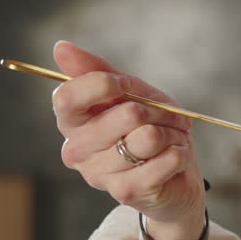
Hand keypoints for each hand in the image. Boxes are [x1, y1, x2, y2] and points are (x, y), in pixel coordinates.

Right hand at [52, 41, 205, 227]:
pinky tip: (173, 159)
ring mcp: (98, 174)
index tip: (124, 85)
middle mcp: (76, 150)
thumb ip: (96, 70)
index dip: (104, 84)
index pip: (67, 97)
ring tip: (168, 140)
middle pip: (126, 114)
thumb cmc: (149, 126)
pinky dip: (179, 153)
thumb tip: (60, 47)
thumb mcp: (129, 91)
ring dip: (171, 133)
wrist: (176, 173)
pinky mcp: (125, 192)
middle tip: (163, 119)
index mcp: (71, 122)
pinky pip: (166, 159)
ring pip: (149, 137)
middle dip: (158, 110)